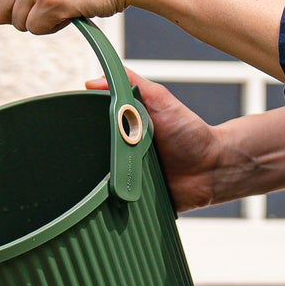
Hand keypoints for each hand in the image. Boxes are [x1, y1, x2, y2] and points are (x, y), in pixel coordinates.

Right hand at [90, 71, 227, 212]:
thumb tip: (92, 81)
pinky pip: (112, 204)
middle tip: (97, 153)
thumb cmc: (190, 132)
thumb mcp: (160, 99)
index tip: (71, 127)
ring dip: (99, 181)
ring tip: (108, 174)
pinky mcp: (131, 201)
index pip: (90, 128)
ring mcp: (125, 178)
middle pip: (90, 155)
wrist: (213, 169)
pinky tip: (110, 198)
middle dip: (88, 156)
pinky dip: (109, 202)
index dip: (81, 128)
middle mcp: (120, 153)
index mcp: (122, 128)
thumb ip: (131, 83)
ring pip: (98, 182)